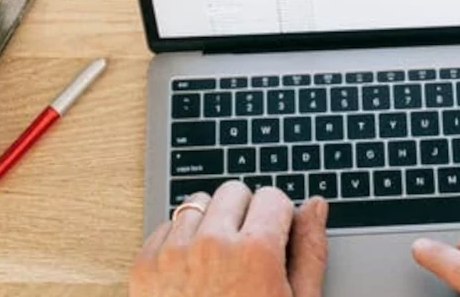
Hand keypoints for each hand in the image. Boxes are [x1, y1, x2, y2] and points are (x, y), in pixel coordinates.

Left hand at [130, 181, 330, 296]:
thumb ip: (310, 251)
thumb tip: (315, 208)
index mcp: (256, 253)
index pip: (273, 197)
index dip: (279, 218)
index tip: (276, 236)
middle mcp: (211, 246)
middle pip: (234, 191)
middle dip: (245, 213)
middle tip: (249, 247)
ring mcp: (172, 255)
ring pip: (197, 203)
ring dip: (211, 222)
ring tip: (220, 258)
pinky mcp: (144, 268)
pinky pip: (165, 227)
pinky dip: (180, 240)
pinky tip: (194, 269)